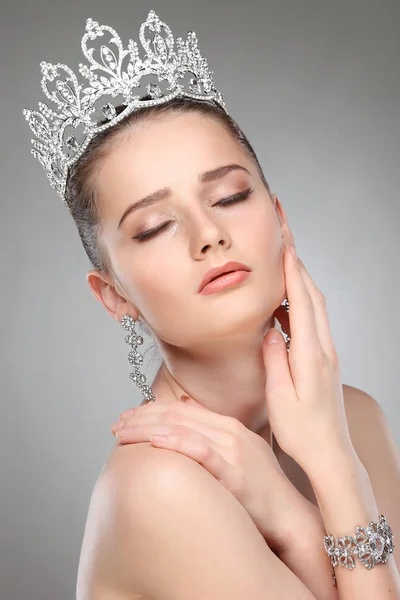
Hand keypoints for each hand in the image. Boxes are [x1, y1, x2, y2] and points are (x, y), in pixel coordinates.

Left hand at [111, 396, 320, 553]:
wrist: (289, 516)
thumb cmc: (261, 489)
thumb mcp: (239, 451)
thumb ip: (212, 430)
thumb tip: (185, 407)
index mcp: (228, 425)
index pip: (181, 409)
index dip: (150, 409)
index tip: (128, 415)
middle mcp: (230, 432)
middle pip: (176, 415)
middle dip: (142, 417)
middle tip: (116, 424)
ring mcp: (233, 450)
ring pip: (183, 429)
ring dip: (148, 428)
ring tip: (122, 433)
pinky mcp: (236, 472)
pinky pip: (202, 451)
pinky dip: (177, 442)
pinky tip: (156, 441)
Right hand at [266, 245, 356, 478]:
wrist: (330, 454)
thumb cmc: (302, 432)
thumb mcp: (278, 398)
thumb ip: (274, 359)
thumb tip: (270, 329)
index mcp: (311, 356)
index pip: (304, 303)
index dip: (294, 272)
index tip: (285, 246)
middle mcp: (324, 350)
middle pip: (315, 298)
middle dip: (300, 267)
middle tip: (286, 243)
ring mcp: (327, 355)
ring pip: (316, 309)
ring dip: (302, 284)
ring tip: (284, 266)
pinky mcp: (324, 362)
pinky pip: (314, 324)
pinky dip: (302, 306)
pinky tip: (285, 307)